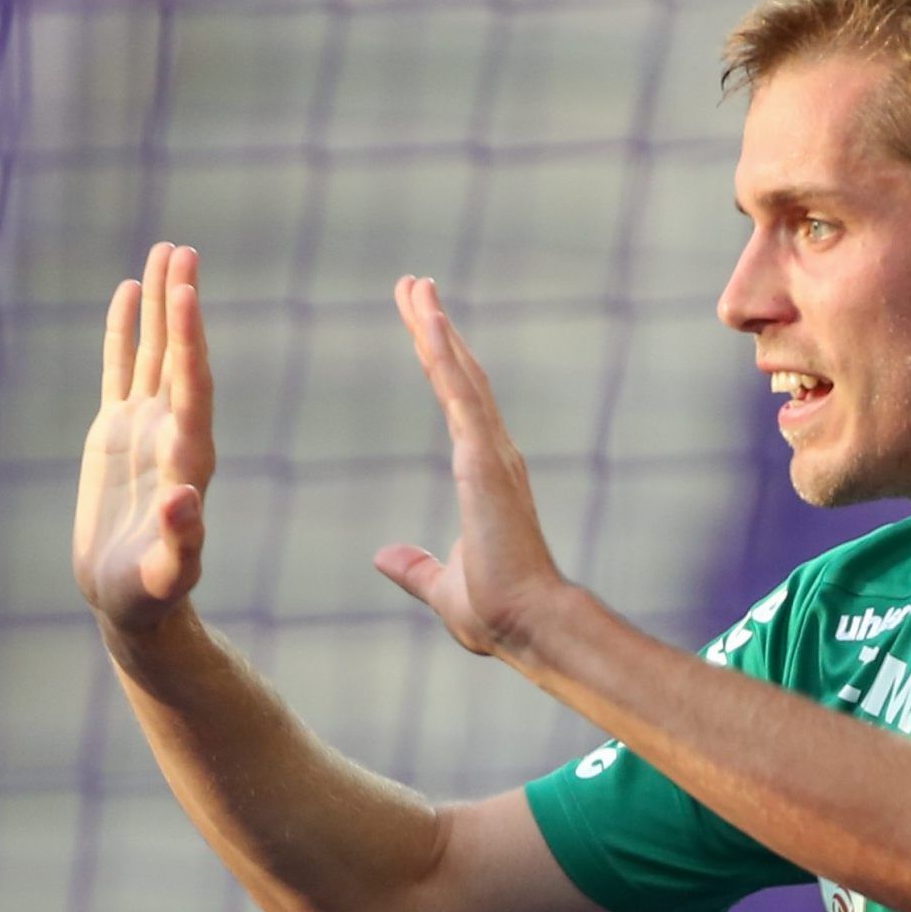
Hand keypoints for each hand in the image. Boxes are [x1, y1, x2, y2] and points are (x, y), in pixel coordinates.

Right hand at [74, 242, 216, 633]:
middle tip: (184, 250)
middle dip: (181, 304)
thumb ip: (182, 540)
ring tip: (166, 251)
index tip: (188, 293)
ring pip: (152, 353)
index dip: (190, 339)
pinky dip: (124, 332)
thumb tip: (184, 499)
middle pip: (180, 355)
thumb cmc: (152, 594)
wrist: (129, 600)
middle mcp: (173, 432)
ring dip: (161, 304)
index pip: (193, 386)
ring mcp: (144, 428)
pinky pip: (121, 370)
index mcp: (190, 457)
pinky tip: (128, 291)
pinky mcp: (115, 433)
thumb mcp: (167, 574)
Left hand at [375, 275, 567, 659]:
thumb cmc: (495, 612)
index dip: (440, 362)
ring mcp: (492, 455)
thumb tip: (384, 557)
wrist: (526, 627)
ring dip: (437, 327)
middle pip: (461, 376)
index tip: (423, 326)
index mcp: (485, 477)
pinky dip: (444, 355)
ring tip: (415, 285)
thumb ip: (413, 568)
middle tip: (415, 285)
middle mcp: (494, 455)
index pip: (458, 405)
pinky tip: (428, 320)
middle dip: (437, 329)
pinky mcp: (484, 461)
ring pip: (460, 375)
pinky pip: (459, 395)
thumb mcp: (440, 586)